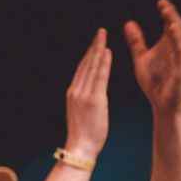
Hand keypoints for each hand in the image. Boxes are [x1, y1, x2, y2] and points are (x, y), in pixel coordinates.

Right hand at [64, 28, 111, 159]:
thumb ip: (85, 100)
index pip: (81, 70)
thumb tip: (92, 94)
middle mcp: (75, 91)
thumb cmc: (84, 136)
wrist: (80, 148)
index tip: (95, 44)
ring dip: (98, 49)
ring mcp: (83, 94)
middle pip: (85, 64)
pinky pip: (99, 77)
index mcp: (72, 94)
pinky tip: (108, 52)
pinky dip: (103, 63)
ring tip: (103, 36)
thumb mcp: (81, 114)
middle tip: (100, 32)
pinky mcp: (94, 99)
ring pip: (91, 67)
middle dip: (93, 47)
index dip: (88, 55)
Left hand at [124, 0, 180, 114]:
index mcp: (167, 45)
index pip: (169, 24)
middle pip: (176, 29)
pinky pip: (180, 59)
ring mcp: (180, 60)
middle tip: (164, 5)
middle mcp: (176, 50)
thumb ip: (136, 42)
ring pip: (180, 42)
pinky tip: (174, 42)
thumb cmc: (154, 81)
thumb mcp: (141, 58)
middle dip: (171, 17)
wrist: (162, 103)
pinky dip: (178, 49)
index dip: (166, 12)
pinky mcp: (180, 73)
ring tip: (170, 19)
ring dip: (175, 31)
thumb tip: (128, 22)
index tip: (160, 1)